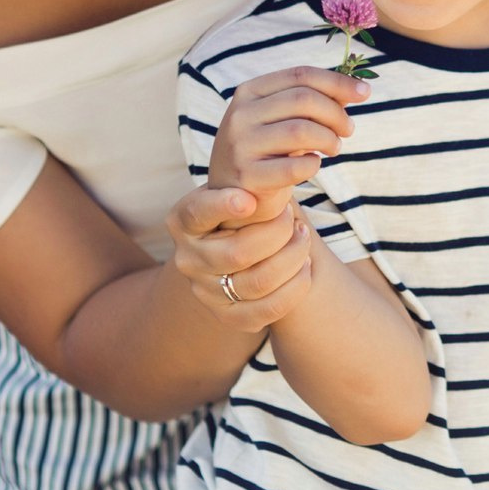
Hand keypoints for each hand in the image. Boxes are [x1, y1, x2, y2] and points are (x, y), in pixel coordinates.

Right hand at [164, 184, 314, 331]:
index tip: (250, 199)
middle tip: (294, 218)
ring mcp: (205, 291)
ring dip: (292, 257)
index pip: (198, 213)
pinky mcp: (227, 316)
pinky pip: (269, 309)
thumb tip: (283, 173)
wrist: (235, 250)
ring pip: (258, 282)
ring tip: (303, 237)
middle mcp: (187, 259)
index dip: (222, 206)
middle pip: (237, 252)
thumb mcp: (237, 192)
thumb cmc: (240, 211)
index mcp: (183, 221)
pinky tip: (305, 266)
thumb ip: (249, 186)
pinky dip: (295, 287)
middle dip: (277, 232)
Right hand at [207, 67, 367, 221]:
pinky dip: (313, 164)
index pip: (300, 76)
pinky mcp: (248, 176)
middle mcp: (240, 114)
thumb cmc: (267, 152)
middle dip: (336, 114)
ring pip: (302, 131)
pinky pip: (296, 166)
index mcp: (249, 92)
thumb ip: (311, 103)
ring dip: (329, 139)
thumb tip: (356, 90)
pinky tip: (312, 165)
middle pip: (304, 99)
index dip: (337, 82)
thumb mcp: (281, 120)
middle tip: (348, 130)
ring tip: (334, 147)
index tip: (364, 94)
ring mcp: (241, 145)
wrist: (232, 196)